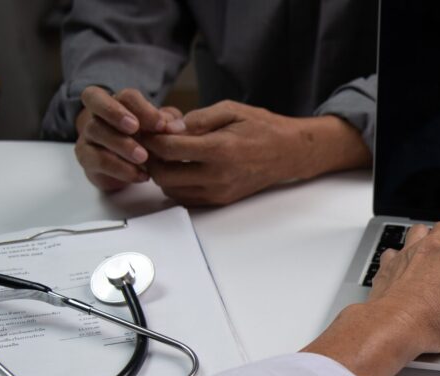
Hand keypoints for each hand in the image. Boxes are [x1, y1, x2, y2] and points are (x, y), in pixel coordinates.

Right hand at [74, 87, 184, 191]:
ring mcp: (89, 134)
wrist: (127, 167)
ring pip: (96, 130)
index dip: (142, 107)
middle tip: (135, 128)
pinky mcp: (86, 157)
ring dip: (121, 144)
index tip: (161, 125)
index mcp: (120, 102)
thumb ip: (169, 124)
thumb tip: (177, 127)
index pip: (126, 95)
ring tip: (143, 157)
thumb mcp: (162, 131)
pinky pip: (97, 159)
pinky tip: (141, 175)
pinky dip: (120, 168)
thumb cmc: (147, 140)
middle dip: (115, 112)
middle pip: (96, 101)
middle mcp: (99, 113)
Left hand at [142, 100, 370, 205]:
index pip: (170, 149)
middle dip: (152, 159)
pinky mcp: (221, 200)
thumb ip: (199, 118)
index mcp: (221, 149)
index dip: (153, 139)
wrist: (288, 153)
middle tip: (154, 144)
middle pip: (164, 175)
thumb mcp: (231, 110)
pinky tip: (182, 168)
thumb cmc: (262, 127)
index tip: (150, 129)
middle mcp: (218, 176)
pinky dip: (176, 185)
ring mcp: (219, 192)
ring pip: (171, 190)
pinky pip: (186, 198)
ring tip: (168, 156)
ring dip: (163, 173)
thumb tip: (170, 127)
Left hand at [302, 222, 439, 375]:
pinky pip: (395, 251)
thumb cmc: (434, 320)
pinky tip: (405, 268)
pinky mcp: (389, 264)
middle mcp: (435, 248)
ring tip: (432, 254)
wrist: (394, 326)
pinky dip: (401, 257)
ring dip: (428, 239)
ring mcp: (410, 253)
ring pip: (420, 231)